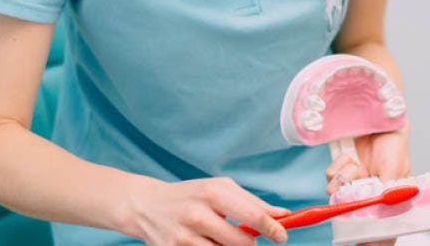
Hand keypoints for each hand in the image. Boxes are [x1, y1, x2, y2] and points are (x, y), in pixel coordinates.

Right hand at [128, 177, 288, 244]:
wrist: (146, 206)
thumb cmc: (190, 195)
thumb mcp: (219, 189)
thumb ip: (252, 203)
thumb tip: (282, 215)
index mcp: (212, 193)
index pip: (253, 217)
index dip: (273, 229)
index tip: (282, 236)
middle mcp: (197, 214)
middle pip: (243, 243)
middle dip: (250, 243)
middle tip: (243, 236)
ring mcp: (184, 237)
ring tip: (218, 238)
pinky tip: (203, 243)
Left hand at [324, 128, 410, 245]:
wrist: (380, 122)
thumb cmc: (394, 145)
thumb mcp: (394, 170)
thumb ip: (386, 189)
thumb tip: (377, 204)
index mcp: (386, 201)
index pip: (377, 228)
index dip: (367, 239)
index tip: (359, 245)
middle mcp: (369, 195)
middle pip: (350, 212)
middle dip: (349, 200)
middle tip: (359, 180)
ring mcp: (354, 184)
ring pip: (337, 194)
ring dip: (345, 179)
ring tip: (358, 167)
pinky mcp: (342, 171)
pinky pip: (330, 177)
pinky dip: (338, 167)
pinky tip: (351, 159)